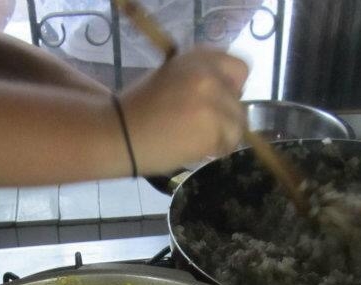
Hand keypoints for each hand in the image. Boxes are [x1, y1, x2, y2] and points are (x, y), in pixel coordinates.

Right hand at [117, 47, 248, 175]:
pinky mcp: (213, 128)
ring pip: (238, 124)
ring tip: (195, 140)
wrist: (120, 134)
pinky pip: (228, 144)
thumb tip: (226, 96)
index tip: (216, 102)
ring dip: (222, 136)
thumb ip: (200, 79)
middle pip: (239, 101)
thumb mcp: (171, 77)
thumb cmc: (139, 110)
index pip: (240, 69)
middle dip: (224, 117)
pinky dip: (215, 151)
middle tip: (198, 127)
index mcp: (198, 57)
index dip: (231, 88)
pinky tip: (193, 149)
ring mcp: (212, 101)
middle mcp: (209, 74)